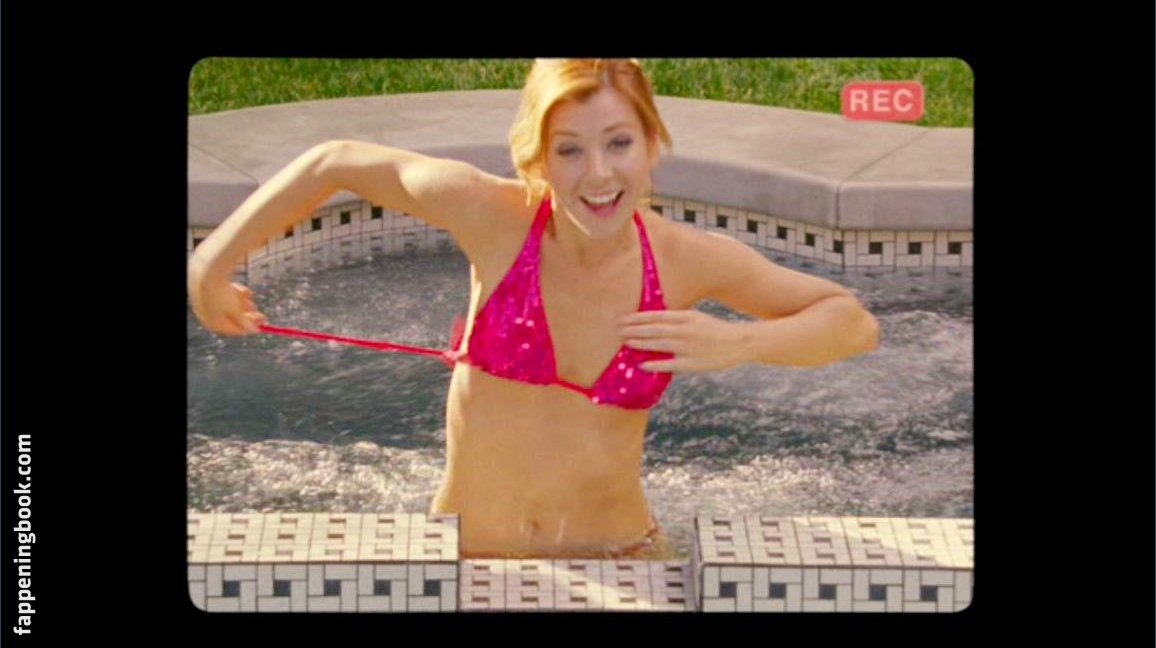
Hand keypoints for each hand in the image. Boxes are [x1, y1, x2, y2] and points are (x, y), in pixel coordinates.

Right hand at [188, 259, 266, 335]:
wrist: (209, 273)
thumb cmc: (221, 295)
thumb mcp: (236, 312)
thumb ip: (245, 323)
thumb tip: (255, 330)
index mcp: (211, 323)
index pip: (231, 330)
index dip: (247, 329)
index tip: (260, 327)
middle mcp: (207, 314)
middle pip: (232, 318)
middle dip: (248, 316)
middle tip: (262, 315)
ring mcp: (210, 301)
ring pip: (233, 305)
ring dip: (244, 303)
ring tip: (248, 297)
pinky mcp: (214, 289)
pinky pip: (229, 294)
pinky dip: (238, 293)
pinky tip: (241, 288)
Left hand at [619, 310, 750, 373]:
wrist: (739, 342)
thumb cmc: (715, 330)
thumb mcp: (695, 317)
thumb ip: (676, 319)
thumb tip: (654, 321)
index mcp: (685, 317)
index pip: (655, 316)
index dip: (637, 318)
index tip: (623, 319)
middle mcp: (685, 330)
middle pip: (653, 329)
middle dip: (634, 330)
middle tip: (618, 330)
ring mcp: (688, 346)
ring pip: (658, 344)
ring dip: (640, 343)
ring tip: (625, 343)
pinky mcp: (692, 362)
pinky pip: (669, 364)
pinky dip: (655, 364)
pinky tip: (642, 365)